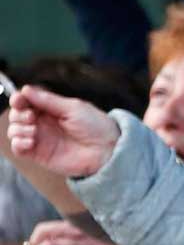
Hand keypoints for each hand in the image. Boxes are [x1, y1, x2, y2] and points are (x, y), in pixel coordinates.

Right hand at [5, 86, 121, 179]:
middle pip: (17, 115)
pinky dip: (18, 143)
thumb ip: (48, 100)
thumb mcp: (74, 108)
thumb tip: (26, 90)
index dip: (19, 99)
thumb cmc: (97, 127)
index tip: (19, 99)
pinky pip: (18, 148)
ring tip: (34, 130)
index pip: (27, 101)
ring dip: (18, 128)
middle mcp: (44, 123)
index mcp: (52, 109)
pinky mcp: (39, 155)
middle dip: (19, 114)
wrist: (108, 151)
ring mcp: (41, 139)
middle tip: (31, 117)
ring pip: (14, 130)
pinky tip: (31, 141)